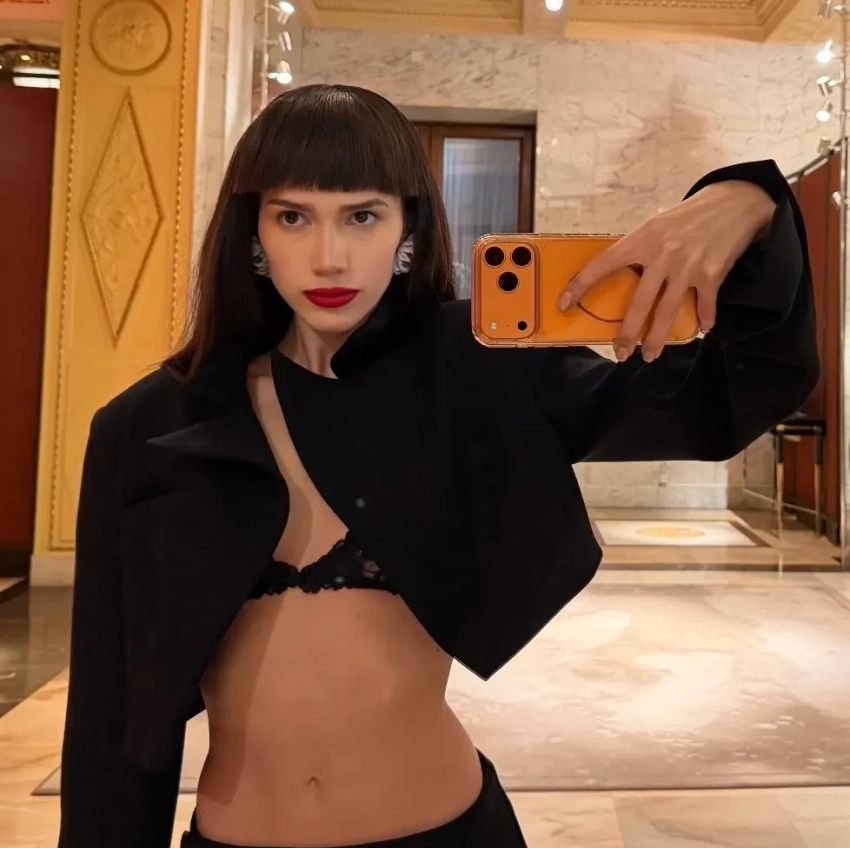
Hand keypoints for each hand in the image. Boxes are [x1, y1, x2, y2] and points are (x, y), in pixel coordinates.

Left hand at [557, 180, 776, 362]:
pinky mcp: (712, 274)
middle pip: (639, 302)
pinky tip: (700, 330)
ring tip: (650, 355)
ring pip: (667, 311)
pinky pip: (704, 305)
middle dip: (628, 332)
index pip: (604, 264)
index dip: (581, 285)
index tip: (565, 304)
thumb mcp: (656, 226)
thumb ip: (639, 250)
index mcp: (642, 239)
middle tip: (619, 353)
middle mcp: (663, 255)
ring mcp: (688, 266)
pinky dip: (703, 319)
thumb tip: (620, 277)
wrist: (733, 202)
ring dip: (657, 337)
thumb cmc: (688, 217)